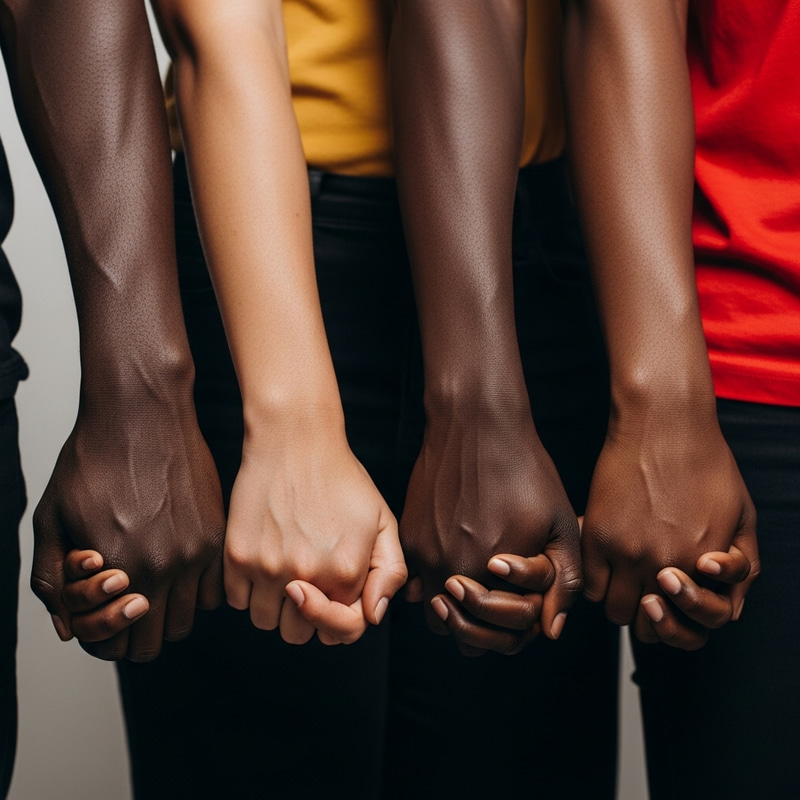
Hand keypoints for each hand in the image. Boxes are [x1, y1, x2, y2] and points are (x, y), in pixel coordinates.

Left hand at [31, 389, 225, 661]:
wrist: (141, 415)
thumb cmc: (94, 459)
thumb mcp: (51, 519)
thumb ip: (52, 582)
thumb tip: (66, 629)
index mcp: (117, 570)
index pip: (115, 646)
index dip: (103, 640)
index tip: (101, 619)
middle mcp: (162, 567)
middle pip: (155, 642)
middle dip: (134, 633)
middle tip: (125, 607)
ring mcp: (197, 552)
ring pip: (187, 621)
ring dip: (167, 614)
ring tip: (154, 587)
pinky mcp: (218, 535)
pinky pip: (215, 592)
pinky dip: (197, 592)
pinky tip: (180, 569)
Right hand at [224, 418, 406, 644]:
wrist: (294, 441)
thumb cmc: (342, 480)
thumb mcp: (382, 520)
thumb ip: (388, 572)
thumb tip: (373, 615)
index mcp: (345, 571)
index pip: (343, 632)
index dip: (340, 621)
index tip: (333, 600)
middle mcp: (306, 575)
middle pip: (300, 634)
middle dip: (307, 615)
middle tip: (308, 581)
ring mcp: (267, 567)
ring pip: (266, 622)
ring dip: (274, 605)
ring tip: (284, 569)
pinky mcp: (237, 555)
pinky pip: (237, 601)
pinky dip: (248, 590)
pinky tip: (263, 559)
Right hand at [400, 406, 580, 641]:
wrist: (475, 426)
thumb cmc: (525, 471)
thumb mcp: (561, 524)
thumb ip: (564, 582)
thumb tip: (550, 630)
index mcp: (498, 577)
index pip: (504, 639)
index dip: (518, 630)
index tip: (520, 609)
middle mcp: (457, 572)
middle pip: (464, 637)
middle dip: (484, 629)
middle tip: (495, 606)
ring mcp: (427, 556)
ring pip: (436, 616)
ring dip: (454, 612)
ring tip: (474, 587)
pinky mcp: (408, 539)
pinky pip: (415, 583)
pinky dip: (433, 581)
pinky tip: (453, 557)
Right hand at [582, 405, 758, 635]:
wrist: (665, 425)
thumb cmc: (707, 465)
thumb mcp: (744, 518)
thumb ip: (741, 569)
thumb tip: (729, 604)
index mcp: (703, 567)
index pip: (690, 630)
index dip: (680, 623)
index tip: (672, 599)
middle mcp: (664, 566)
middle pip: (647, 628)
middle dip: (650, 617)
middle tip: (646, 595)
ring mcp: (626, 552)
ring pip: (614, 611)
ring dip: (620, 600)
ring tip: (623, 576)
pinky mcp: (597, 534)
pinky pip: (588, 585)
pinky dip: (596, 581)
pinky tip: (606, 560)